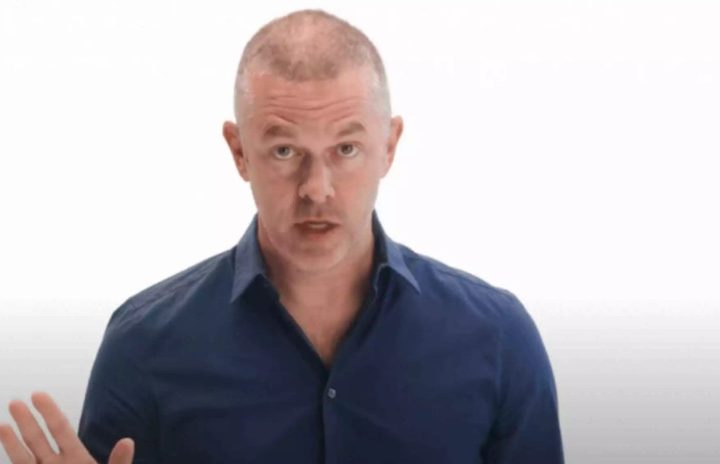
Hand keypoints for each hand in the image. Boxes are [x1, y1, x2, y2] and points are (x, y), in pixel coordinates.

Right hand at [0, 391, 133, 463]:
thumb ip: (118, 462)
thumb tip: (128, 440)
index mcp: (77, 458)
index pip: (60, 429)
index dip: (49, 412)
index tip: (38, 394)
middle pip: (39, 438)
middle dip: (27, 421)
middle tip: (16, 401)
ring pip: (25, 457)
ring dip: (13, 441)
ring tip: (2, 424)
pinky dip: (13, 460)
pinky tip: (3, 449)